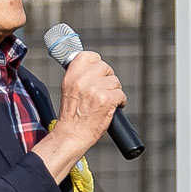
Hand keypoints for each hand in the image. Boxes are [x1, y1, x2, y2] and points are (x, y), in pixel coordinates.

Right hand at [35, 53, 124, 181]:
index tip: (99, 72)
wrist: (72, 136)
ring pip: (115, 81)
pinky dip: (121, 102)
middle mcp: (82, 81)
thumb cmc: (72, 118)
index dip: (96, 62)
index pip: (87, 56)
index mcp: (71, 77)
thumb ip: (80, 78)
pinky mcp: (106, 100)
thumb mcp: (69, 91)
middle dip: (108, 78)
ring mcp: (95, 90)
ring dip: (115, 91)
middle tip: (105, 90)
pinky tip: (113, 108)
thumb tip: (94, 69)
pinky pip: (121, 94)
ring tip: (107, 102)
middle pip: (104, 67)